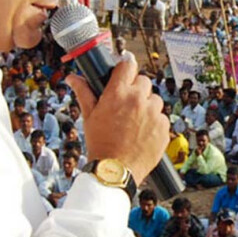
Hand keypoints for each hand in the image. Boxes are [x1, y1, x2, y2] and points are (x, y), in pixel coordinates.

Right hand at [66, 57, 168, 180]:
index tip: (123, 76)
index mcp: (118, 93)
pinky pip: (162, 117)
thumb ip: (84, 93)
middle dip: (136, 90)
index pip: (128, 65)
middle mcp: (138, 99)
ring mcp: (154, 113)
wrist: (115, 171)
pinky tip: (142, 133)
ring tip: (134, 123)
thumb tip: (73, 78)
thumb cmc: (100, 143)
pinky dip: (155, 123)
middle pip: (144, 81)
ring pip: (155, 100)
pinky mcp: (164, 127)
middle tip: (126, 105)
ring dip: (147, 106)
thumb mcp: (89, 116)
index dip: (125, 70)